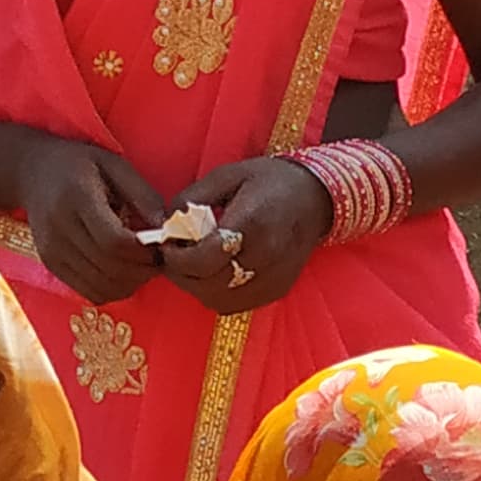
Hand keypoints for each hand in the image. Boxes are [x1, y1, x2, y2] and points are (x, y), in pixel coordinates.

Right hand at [0, 128, 166, 301]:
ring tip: (140, 266)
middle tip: (157, 261)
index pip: (115, 243)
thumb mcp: (114, 165)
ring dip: (131, 284)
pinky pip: (91, 292)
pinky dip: (114, 289)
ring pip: (103, 286)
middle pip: (111, 269)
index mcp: (76, 197)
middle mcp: (59, 227)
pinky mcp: (51, 264)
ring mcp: (52, 249)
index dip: (144, 253)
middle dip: (143, 271)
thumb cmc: (79, 165)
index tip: (159, 248)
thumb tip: (167, 229)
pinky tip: (121, 272)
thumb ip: (143, 195)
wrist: (30, 171)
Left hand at [164, 154, 337, 312]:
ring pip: (219, 301)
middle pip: (208, 285)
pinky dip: (216, 294)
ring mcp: (273, 279)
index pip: (204, 259)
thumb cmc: (268, 182)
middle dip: (181, 274)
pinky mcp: (276, 291)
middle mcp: (266, 258)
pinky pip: (235, 305)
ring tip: (191, 266)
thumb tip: (167, 223)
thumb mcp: (226, 175)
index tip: (166, 245)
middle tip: (172, 257)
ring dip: (197, 287)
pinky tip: (212, 274)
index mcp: (252, 224)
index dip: (177, 258)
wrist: (314, 199)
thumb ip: (193, 198)